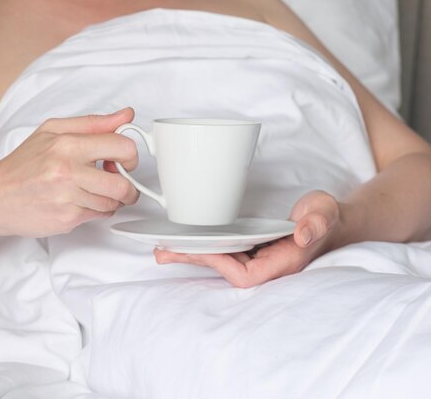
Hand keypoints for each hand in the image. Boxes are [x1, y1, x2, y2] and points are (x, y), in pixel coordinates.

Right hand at [0, 108, 139, 236]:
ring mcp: (67, 198)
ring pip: (112, 203)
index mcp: (67, 145)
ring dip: (111, 200)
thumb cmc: (23, 164)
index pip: (122, 147)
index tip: (124, 160)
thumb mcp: (53, 131)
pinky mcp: (66, 219)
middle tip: (120, 183)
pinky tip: (80, 201)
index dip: (130, 155)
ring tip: (93, 191)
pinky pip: (98, 216)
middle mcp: (67, 172)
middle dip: (128, 186)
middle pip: (122, 184)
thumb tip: (126, 115)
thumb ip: (94, 123)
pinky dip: (96, 211)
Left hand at [154, 190, 344, 286]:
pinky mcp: (249, 248)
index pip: (244, 275)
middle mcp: (265, 265)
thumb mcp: (324, 213)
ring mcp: (256, 257)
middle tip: (161, 253)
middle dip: (193, 261)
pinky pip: (223, 251)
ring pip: (219, 261)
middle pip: (223, 270)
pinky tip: (185, 242)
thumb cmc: (325, 217)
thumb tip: (302, 235)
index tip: (200, 250)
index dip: (220, 264)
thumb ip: (317, 223)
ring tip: (162, 250)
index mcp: (282, 263)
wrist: (326, 218)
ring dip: (192, 255)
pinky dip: (203, 246)